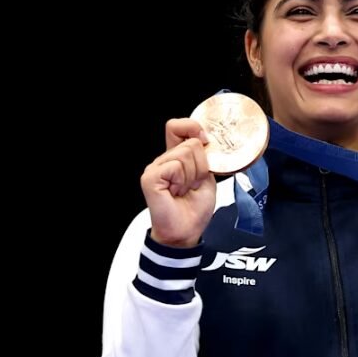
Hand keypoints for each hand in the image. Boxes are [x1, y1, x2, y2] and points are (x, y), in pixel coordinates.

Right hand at [139, 118, 216, 247]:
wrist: (186, 230)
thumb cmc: (194, 206)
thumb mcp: (206, 176)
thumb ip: (205, 157)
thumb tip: (205, 140)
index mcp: (176, 156)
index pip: (178, 126)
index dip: (194, 128)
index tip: (206, 142)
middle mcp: (164, 159)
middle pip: (191, 142)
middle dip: (202, 165)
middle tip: (193, 184)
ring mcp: (155, 167)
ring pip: (186, 154)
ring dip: (193, 175)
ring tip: (185, 189)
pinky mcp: (150, 177)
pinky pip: (175, 166)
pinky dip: (182, 180)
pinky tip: (176, 192)